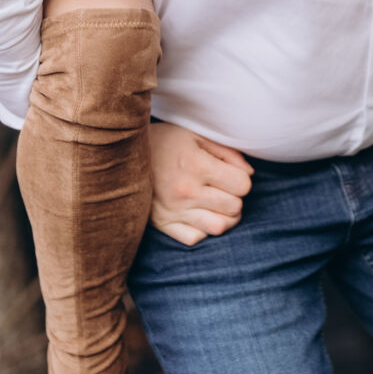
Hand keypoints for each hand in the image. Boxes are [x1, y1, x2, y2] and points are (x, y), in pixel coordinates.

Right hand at [148, 121, 251, 245]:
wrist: (123, 153)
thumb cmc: (165, 141)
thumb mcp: (197, 135)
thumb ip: (227, 152)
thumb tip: (249, 174)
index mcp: (196, 166)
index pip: (242, 186)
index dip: (241, 179)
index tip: (231, 174)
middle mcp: (185, 192)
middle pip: (234, 207)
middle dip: (235, 197)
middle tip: (224, 189)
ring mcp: (173, 211)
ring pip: (219, 227)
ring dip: (225, 217)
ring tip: (217, 204)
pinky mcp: (162, 224)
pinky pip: (195, 238)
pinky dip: (202, 230)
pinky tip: (199, 215)